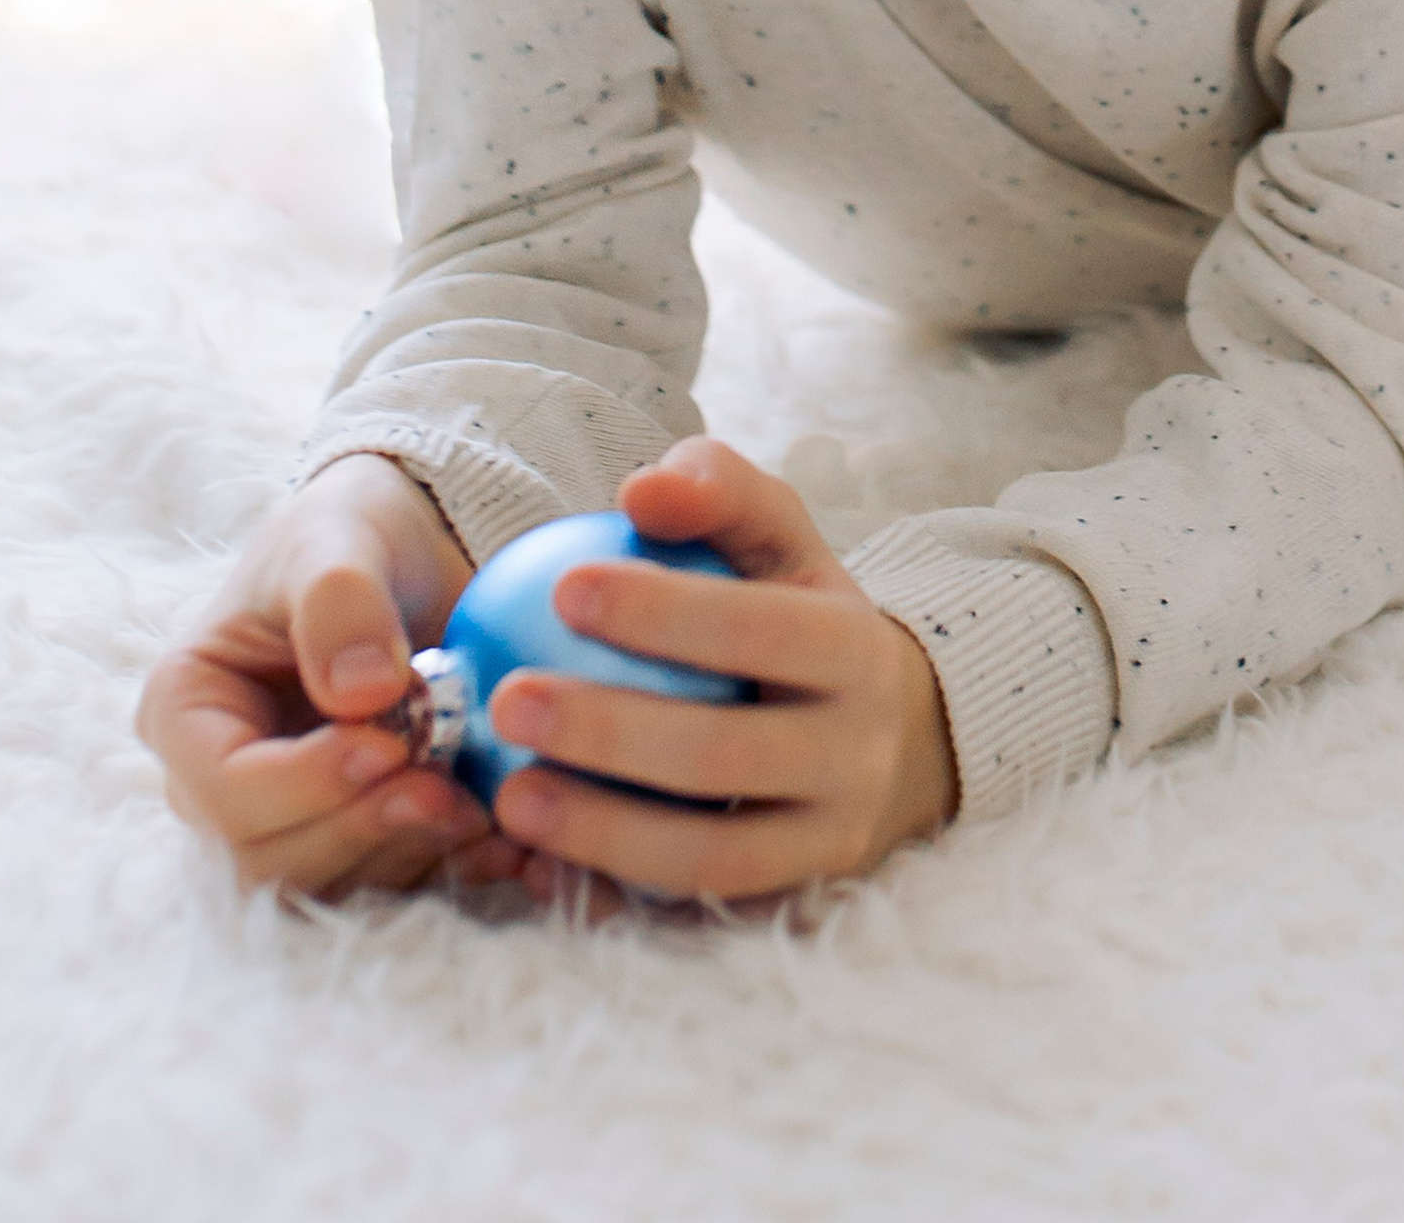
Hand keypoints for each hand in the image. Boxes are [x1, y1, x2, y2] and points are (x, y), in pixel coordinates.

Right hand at [137, 456, 505, 895]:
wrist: (409, 549)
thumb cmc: (350, 534)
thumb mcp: (337, 541)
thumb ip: (340, 603)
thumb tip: (362, 693)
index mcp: (190, 712)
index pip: (226, 788)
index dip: (304, 783)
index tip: (389, 742)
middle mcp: (225, 781)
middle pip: (268, 857)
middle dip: (358, 831)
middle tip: (443, 792)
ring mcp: (287, 816)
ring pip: (327, 884)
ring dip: (404, 856)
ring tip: (479, 810)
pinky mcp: (354, 832)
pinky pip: (391, 879)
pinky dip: (450, 869)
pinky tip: (508, 846)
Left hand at [482, 440, 959, 906]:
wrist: (895, 736)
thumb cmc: (800, 613)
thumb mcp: (781, 540)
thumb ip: (719, 494)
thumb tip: (643, 489)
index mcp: (857, 653)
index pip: (761, 630)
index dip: (665, 611)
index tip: (563, 585)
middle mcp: (855, 756)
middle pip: (727, 754)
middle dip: (612, 731)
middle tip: (509, 699)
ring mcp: (825, 844)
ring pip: (711, 856)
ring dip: (601, 830)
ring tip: (508, 795)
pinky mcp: (787, 906)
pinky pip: (692, 914)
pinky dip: (614, 896)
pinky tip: (538, 864)